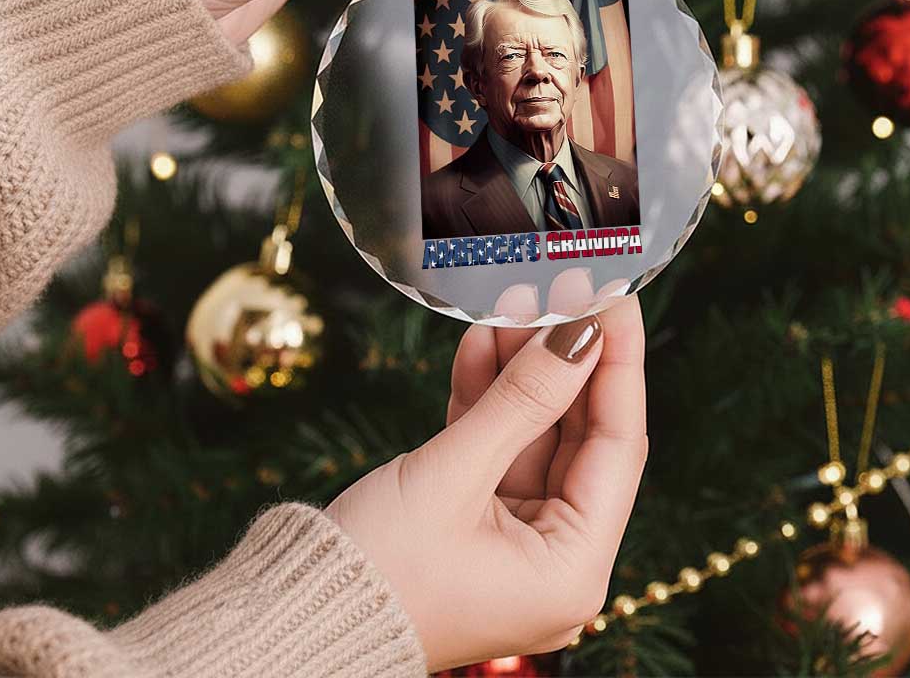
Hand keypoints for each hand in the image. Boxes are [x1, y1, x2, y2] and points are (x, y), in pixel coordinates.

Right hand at [324, 294, 646, 671]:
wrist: (290, 621)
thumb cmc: (372, 570)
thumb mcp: (453, 474)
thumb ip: (522, 399)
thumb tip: (579, 333)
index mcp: (570, 570)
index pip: (617, 445)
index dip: (618, 361)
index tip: (614, 295)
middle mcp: (555, 559)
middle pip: (578, 436)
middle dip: (564, 359)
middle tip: (562, 287)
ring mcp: (515, 540)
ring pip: (534, 434)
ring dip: (521, 370)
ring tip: (514, 301)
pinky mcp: (476, 522)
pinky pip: (496, 448)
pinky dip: (487, 398)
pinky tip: (482, 343)